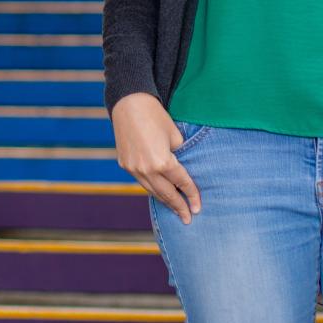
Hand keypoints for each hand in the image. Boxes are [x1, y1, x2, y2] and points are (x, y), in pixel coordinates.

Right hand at [111, 93, 201, 224]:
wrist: (129, 103)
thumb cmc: (156, 116)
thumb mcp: (175, 135)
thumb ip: (180, 155)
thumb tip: (182, 168)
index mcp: (162, 162)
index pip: (182, 183)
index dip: (192, 195)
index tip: (198, 207)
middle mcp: (146, 170)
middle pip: (166, 194)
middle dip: (178, 207)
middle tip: (188, 219)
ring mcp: (133, 169)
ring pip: (152, 191)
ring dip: (165, 201)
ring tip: (175, 210)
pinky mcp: (125, 165)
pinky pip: (142, 182)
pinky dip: (152, 189)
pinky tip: (159, 193)